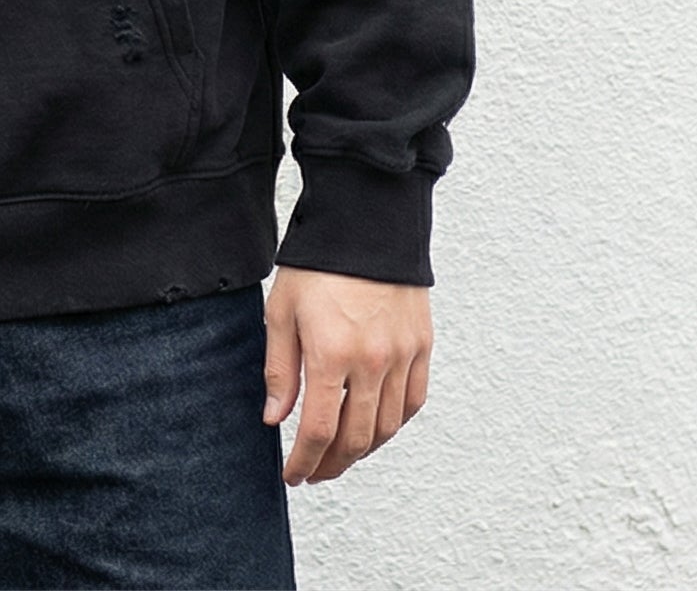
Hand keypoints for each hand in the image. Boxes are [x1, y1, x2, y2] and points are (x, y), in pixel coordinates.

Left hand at [261, 267, 431, 485]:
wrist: (367, 222)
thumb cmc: (319, 262)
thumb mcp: (281, 310)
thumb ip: (279, 370)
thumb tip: (276, 419)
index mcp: (331, 354)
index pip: (319, 431)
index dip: (305, 461)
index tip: (294, 475)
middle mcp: (372, 362)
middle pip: (356, 439)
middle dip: (332, 465)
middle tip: (314, 472)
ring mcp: (402, 355)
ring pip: (387, 427)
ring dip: (363, 451)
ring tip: (341, 455)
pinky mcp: (421, 346)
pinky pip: (413, 402)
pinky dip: (394, 424)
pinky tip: (376, 427)